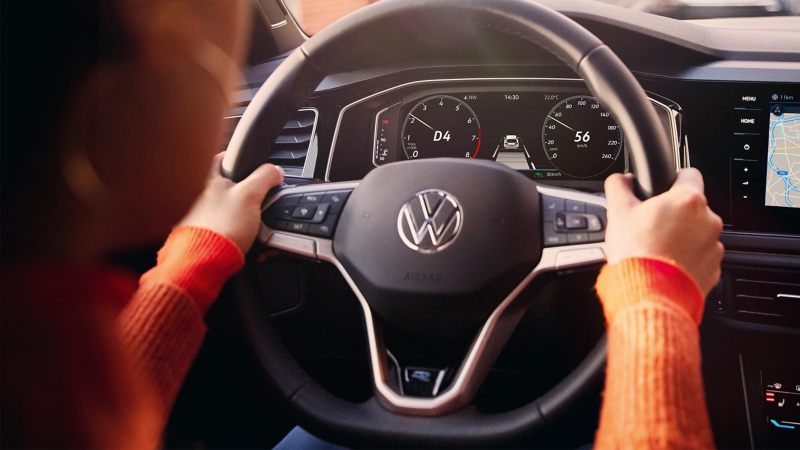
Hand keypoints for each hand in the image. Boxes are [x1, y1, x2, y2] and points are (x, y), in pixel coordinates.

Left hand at [177, 152, 283, 253]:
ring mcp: (202, 217)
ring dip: (246, 215)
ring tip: (256, 223)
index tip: (252, 165)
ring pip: (231, 209)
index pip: (222, 157)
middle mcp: (200, 196)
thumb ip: (265, 177)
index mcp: (207, 179)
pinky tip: (246, 237)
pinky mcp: (207, 234)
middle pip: (229, 185)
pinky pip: (228, 228)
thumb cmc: (221, 227)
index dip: (239, 158)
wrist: (206, 261)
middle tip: (260, 198)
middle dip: (247, 192)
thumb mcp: (251, 194)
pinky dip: (239, 231)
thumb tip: (276, 171)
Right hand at [603, 169, 723, 295]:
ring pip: (698, 232)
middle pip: (692, 207)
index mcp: (688, 200)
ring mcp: (713, 246)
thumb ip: (619, 186)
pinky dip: (687, 258)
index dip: (672, 180)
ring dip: (682, 236)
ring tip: (657, 247)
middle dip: (674, 213)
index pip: (689, 173)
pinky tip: (666, 263)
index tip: (661, 191)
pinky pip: (701, 256)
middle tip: (651, 225)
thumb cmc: (636, 252)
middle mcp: (708, 220)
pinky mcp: (713, 268)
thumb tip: (621, 179)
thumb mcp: (618, 212)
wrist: (648, 293)